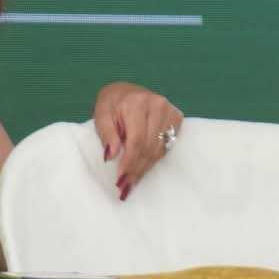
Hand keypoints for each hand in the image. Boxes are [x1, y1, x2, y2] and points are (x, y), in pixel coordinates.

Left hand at [92, 82, 183, 199]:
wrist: (126, 91)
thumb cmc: (111, 104)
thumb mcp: (101, 115)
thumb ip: (107, 135)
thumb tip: (111, 155)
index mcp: (137, 103)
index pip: (137, 140)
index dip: (130, 162)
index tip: (122, 180)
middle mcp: (157, 105)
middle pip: (149, 147)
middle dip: (136, 169)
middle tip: (125, 186)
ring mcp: (170, 111)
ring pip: (159, 149)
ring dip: (145, 167)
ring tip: (132, 182)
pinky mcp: (177, 118)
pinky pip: (166, 146)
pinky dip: (154, 159)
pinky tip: (143, 168)